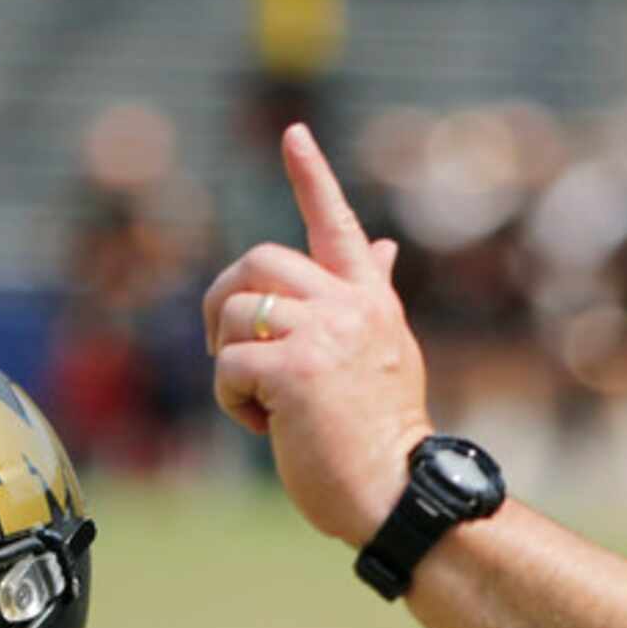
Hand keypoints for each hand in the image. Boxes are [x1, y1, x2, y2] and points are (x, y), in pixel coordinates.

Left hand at [205, 125, 435, 544]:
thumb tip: (380, 245)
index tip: (292, 134)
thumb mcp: (384, 354)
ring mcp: (324, 333)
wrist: (401, 493)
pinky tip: (267, 428)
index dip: (312, 176)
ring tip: (263, 405)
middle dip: (224, 302)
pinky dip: (233, 403)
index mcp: (371, 300)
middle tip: (225, 352)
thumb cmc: (383, 437)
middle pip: (258, 261)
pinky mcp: (296, 369)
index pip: (336, 224)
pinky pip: (229, 366)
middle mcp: (350, 305)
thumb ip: (371, 297)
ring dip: (229, 363)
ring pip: (235, 311)